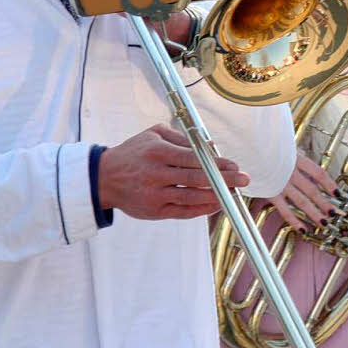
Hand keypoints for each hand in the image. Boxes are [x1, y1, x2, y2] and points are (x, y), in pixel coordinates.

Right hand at [99, 124, 248, 219]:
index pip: (193, 158)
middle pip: (196, 178)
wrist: (103, 178)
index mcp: (157, 152)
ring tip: (234, 192)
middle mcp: (156, 174)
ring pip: (191, 197)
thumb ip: (183, 138)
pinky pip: (183, 212)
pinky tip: (217, 204)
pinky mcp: (154, 211)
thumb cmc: (134, 152)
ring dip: (217, 196)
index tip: (234, 165)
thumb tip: (211, 146)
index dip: (216, 163)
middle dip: (224, 179)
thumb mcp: (153, 135)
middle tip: (244, 179)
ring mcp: (154, 195)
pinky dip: (202, 209)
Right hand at [268, 150, 339, 230]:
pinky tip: (303, 229)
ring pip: (302, 202)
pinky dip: (294, 221)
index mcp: (296, 159)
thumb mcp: (283, 145)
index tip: (338, 193)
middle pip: (313, 190)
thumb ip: (293, 154)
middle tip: (335, 213)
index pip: (318, 173)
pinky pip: (285, 210)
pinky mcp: (270, 193)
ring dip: (314, 213)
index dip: (329, 184)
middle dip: (325, 203)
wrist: (245, 146)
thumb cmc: (263, 145)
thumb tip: (302, 157)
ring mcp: (281, 183)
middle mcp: (290, 172)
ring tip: (324, 222)